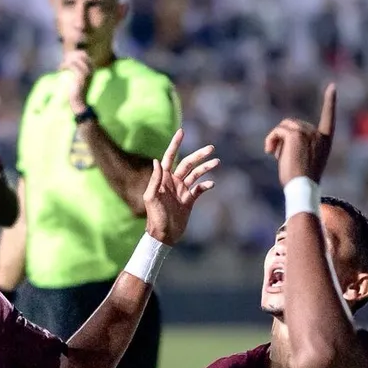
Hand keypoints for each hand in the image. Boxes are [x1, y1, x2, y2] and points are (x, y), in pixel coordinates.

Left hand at [61, 49, 92, 112]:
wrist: (79, 102)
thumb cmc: (77, 90)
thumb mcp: (79, 77)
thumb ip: (77, 68)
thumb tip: (68, 59)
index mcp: (92, 69)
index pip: (84, 54)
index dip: (74, 54)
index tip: (66, 60)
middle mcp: (91, 69)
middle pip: (81, 54)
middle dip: (70, 55)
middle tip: (63, 62)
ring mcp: (87, 73)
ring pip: (76, 59)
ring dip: (66, 61)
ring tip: (61, 66)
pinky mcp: (80, 77)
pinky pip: (71, 65)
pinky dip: (64, 65)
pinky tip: (60, 70)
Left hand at [143, 128, 218, 245]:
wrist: (163, 235)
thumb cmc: (154, 216)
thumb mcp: (151, 197)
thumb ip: (155, 179)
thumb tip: (157, 161)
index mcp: (163, 179)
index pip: (170, 157)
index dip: (175, 144)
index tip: (182, 132)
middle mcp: (173, 182)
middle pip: (188, 164)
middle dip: (199, 155)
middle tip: (211, 148)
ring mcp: (182, 190)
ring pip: (196, 174)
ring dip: (206, 167)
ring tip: (217, 162)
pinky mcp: (189, 200)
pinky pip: (199, 189)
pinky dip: (206, 185)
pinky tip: (212, 183)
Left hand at [264, 83, 336, 184]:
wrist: (302, 188)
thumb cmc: (301, 181)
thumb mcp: (304, 161)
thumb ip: (298, 145)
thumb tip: (280, 135)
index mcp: (325, 141)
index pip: (329, 117)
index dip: (330, 102)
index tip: (332, 86)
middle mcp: (318, 134)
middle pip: (295, 124)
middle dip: (284, 137)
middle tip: (277, 154)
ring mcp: (307, 132)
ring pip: (285, 126)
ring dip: (276, 138)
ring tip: (273, 153)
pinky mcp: (295, 134)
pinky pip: (278, 131)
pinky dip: (271, 140)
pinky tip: (269, 151)